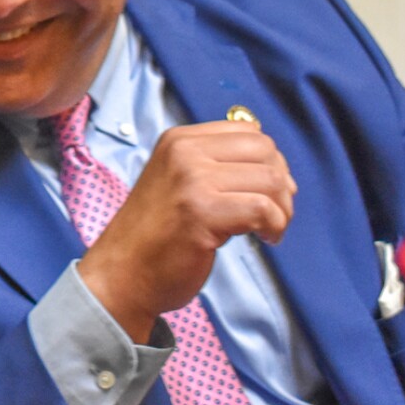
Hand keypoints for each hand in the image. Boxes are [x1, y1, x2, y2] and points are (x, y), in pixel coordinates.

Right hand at [78, 119, 295, 342]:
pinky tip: (264, 239)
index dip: (269, 161)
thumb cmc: (157, 235)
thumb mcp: (179, 182)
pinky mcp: (201, 212)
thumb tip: (277, 165)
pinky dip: (275, 227)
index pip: (249, 131)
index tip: (264, 190)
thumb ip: (216, 165)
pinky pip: (263, 209)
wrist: (122, 273)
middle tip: (272, 214)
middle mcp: (183, 152)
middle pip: (265, 151)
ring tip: (268, 230)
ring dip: (282, 210)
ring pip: (271, 179)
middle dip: (281, 185)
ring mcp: (191, 180)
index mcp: (178, 141)